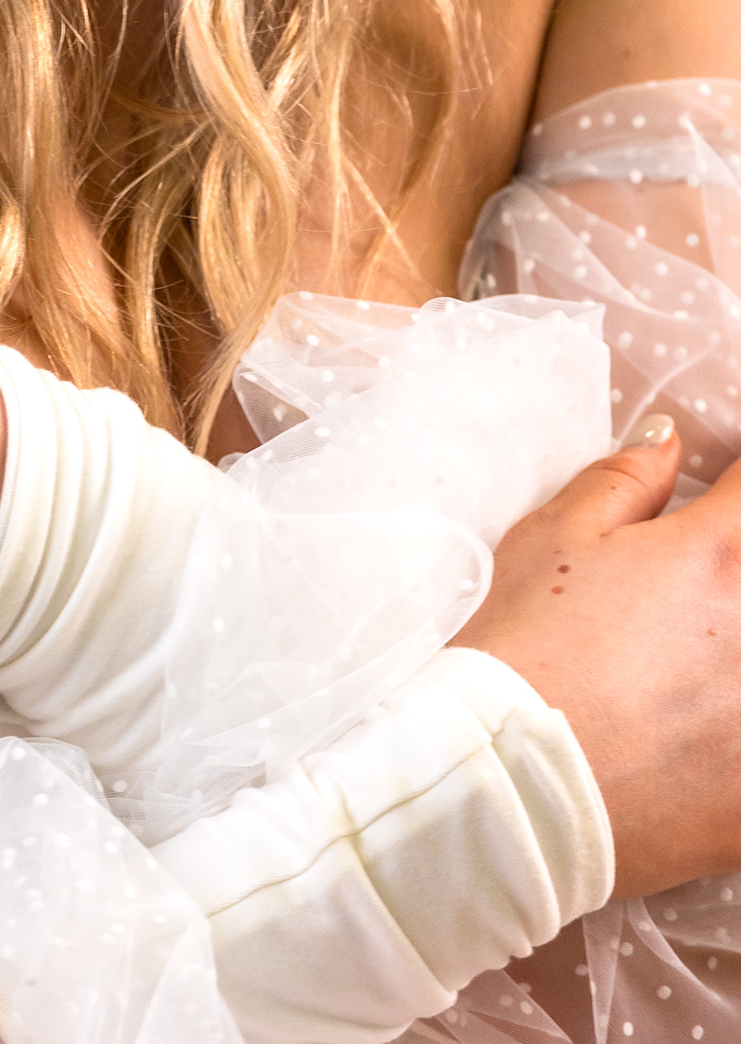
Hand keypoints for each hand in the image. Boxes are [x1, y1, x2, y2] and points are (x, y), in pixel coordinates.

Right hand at [456, 417, 740, 898]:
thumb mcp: (556, 537)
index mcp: (723, 557)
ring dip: (732, 652)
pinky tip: (700, 725)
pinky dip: (734, 723)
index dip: (738, 488)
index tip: (719, 504)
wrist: (509, 786)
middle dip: (734, 575)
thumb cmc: (526, 649)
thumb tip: (672, 441)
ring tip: (684, 662)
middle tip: (688, 596)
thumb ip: (628, 478)